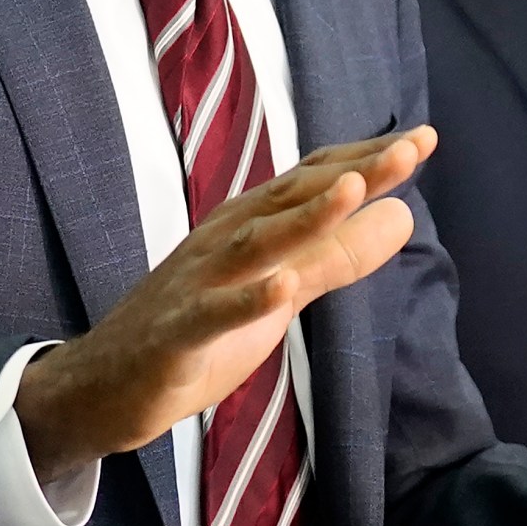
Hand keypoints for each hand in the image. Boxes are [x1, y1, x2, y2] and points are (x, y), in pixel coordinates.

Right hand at [14, 129, 433, 482]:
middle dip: (353, 173)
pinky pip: (213, 315)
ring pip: (256, 243)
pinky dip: (248, 300)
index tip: (425, 140)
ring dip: (304, 217)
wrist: (101, 385)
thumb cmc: (196, 329)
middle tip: (411, 149)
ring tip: (353, 190)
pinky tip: (283, 288)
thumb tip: (404, 215)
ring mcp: (198, 284)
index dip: (367, 161)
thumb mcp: (280, 290)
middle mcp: (223, 240)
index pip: (313, 181)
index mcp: (249, 225)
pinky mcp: (176, 333)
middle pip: (293, 198)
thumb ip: (337, 254)